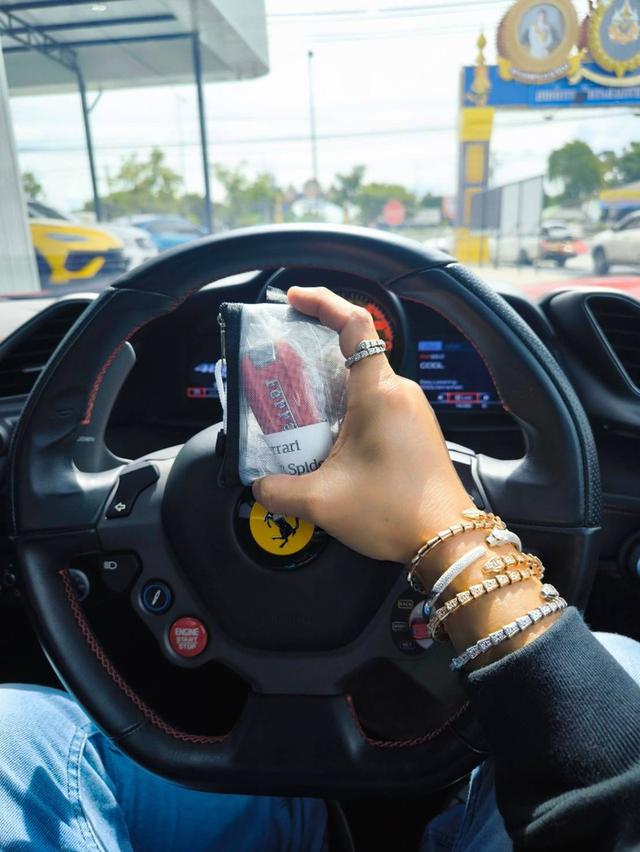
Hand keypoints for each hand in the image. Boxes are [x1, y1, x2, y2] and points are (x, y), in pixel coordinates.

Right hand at [252, 286, 474, 566]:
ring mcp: (412, 410)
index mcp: (379, 394)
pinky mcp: (415, 429)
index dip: (322, 302)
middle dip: (312, 356)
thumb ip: (278, 491)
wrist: (449, 540)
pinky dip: (348, 409)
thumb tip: (260, 485)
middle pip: (353, 353)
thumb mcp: (323, 503)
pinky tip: (328, 439)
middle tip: (280, 371)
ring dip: (329, 390)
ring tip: (298, 414)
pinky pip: (376, 404)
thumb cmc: (395, 513)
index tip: (294, 299)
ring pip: (364, 381)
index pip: (354, 324)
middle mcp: (400, 393)